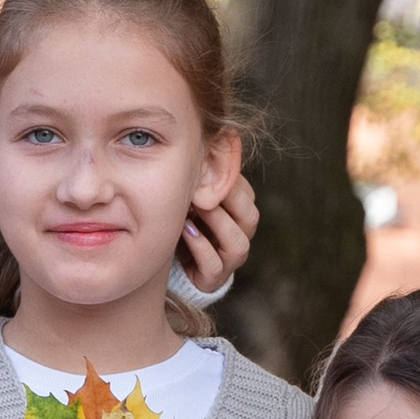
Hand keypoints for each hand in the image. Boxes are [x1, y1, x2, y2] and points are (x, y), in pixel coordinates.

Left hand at [180, 167, 259, 295]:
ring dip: (218, 223)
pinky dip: (201, 247)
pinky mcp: (212, 279)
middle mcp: (239, 237)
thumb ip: (202, 177)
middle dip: (229, 200)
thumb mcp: (192, 197)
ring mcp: (228, 261)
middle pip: (250, 218)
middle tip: (204, 187)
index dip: (231, 182)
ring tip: (196, 207)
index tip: (207, 167)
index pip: (247, 196)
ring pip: (238, 244)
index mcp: (239, 215)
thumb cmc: (183, 221)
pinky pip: (215, 266)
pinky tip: (185, 230)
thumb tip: (210, 139)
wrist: (169, 261)